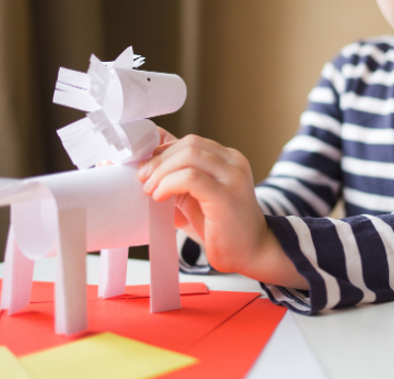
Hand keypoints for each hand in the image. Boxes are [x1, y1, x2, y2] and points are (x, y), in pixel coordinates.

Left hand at [137, 135, 264, 273]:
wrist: (251, 252)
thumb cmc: (221, 226)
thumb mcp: (199, 194)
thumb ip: (182, 176)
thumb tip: (148, 163)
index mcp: (229, 158)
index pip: (192, 142)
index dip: (164, 151)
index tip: (146, 167)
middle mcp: (234, 162)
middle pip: (189, 144)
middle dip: (159, 159)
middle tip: (143, 179)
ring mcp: (232, 177)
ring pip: (189, 156)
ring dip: (161, 171)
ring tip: (150, 189)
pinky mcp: (225, 196)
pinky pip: (190, 178)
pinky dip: (169, 183)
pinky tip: (160, 196)